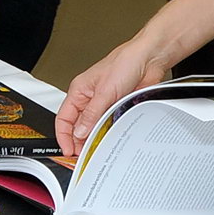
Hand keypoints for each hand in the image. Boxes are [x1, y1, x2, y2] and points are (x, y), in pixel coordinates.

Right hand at [56, 37, 173, 152]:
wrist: (150, 59)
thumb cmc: (125, 62)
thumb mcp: (105, 91)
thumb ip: (92, 114)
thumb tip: (80, 132)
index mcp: (79, 91)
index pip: (64, 118)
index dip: (64, 136)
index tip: (68, 150)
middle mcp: (90, 99)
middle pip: (78, 126)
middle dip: (79, 141)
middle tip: (83, 155)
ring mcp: (105, 104)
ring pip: (94, 128)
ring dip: (95, 138)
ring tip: (97, 149)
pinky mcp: (118, 108)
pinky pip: (110, 125)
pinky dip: (109, 134)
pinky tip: (110, 140)